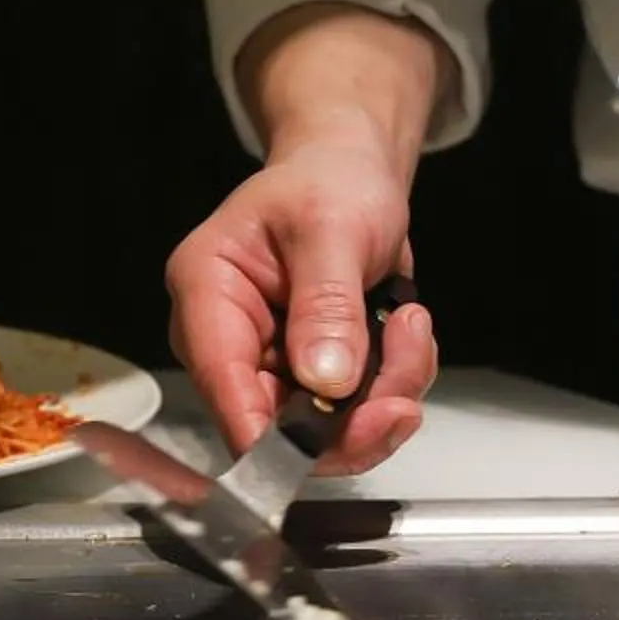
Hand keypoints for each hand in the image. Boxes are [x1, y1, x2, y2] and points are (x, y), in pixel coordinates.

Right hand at [165, 116, 438, 475]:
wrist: (348, 174)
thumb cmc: (328, 182)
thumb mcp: (332, 227)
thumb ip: (327, 303)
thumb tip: (327, 381)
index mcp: (206, 292)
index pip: (222, 383)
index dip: (270, 435)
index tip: (335, 444)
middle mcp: (227, 342)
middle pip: (275, 427)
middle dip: (352, 422)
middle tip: (405, 394)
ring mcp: (268, 366)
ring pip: (325, 431)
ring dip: (384, 397)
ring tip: (412, 329)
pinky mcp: (309, 379)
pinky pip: (355, 414)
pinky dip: (393, 385)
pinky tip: (407, 332)